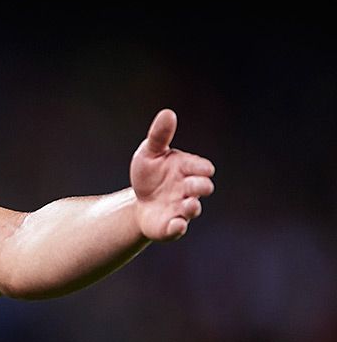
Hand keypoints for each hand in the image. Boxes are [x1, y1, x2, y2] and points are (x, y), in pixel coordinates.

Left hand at [130, 109, 215, 240]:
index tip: (201, 168)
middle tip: (190, 184)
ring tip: (188, 204)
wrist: (139, 201)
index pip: (202, 168)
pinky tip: (176, 224)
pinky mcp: (170, 226)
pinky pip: (177, 229)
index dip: (202, 167)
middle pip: (202, 188)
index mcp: (187, 170)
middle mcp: (188, 190)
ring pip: (192, 209)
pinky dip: (178, 227)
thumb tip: (168, 112)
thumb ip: (159, 135)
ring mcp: (181, 208)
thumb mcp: (150, 152)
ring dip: (192, 207)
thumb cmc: (150, 174)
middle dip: (199, 186)